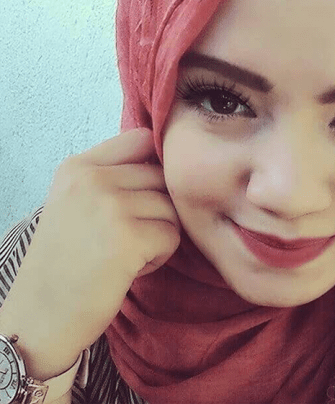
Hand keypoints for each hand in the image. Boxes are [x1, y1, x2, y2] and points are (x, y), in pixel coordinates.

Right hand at [0, 128, 179, 379]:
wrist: (40, 317)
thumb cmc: (65, 262)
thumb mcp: (75, 203)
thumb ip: (112, 177)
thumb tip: (165, 164)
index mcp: (78, 167)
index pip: (142, 139)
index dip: (154, 165)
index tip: (146, 192)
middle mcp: (93, 179)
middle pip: (161, 176)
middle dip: (157, 207)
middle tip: (131, 235)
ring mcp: (110, 205)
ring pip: (171, 207)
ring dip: (159, 233)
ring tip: (129, 252)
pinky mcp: (129, 237)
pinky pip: (172, 235)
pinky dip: (160, 256)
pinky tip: (132, 268)